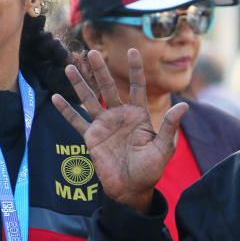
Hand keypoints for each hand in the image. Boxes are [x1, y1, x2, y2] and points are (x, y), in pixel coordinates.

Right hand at [52, 49, 188, 213]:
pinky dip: (66, 111)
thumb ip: (169, 126)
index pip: (137, 87)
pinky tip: (56, 98)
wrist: (132, 190)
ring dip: (79, 84)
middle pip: (108, 88)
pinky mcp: (91, 138)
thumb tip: (184, 106)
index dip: (136, 69)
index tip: (133, 50)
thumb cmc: (150, 170)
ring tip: (70, 67)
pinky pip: (76, 122)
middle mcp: (119, 116)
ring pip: (89, 100)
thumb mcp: (164, 148)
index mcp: (138, 115)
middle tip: (91, 52)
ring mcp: (104, 126)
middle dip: (100, 70)